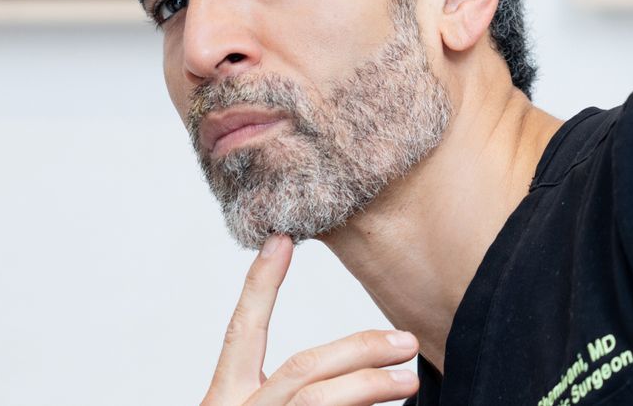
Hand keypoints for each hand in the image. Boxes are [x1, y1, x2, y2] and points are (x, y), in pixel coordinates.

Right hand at [200, 235, 420, 405]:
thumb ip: (282, 396)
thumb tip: (345, 374)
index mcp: (223, 400)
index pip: (241, 332)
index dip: (259, 286)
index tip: (280, 241)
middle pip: (300, 367)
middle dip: (356, 349)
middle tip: (402, 341)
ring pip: (318, 399)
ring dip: (370, 383)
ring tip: (409, 378)